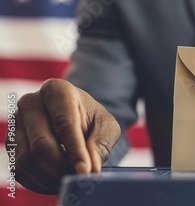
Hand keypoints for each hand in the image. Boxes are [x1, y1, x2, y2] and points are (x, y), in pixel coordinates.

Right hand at [5, 79, 120, 193]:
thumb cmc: (91, 119)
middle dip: (61, 167)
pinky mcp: (11, 143)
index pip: (64, 123)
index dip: (75, 150)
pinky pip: (19, 169)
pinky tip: (57, 181)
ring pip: (27, 160)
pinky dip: (39, 181)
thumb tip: (90, 168)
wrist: (74, 117)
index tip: (85, 170)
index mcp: (57, 90)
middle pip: (41, 143)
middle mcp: (30, 103)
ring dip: (50, 177)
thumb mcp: (106, 125)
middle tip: (79, 179)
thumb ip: (100, 143)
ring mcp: (16, 123)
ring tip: (71, 180)